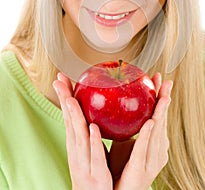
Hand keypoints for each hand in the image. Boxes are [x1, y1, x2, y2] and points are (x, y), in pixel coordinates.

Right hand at [53, 73, 112, 189]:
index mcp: (76, 143)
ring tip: (72, 99)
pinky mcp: (97, 174)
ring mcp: (84, 162)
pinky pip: (95, 156)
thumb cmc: (95, 172)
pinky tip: (93, 128)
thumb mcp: (92, 149)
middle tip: (59, 81)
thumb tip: (98, 109)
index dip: (64, 97)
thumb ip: (93, 130)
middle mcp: (76, 150)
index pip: (69, 116)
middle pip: (69, 122)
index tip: (60, 79)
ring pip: (78, 137)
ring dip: (74, 117)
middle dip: (64, 101)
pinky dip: (93, 142)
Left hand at [111, 73, 172, 189]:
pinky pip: (144, 149)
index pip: (158, 115)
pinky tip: (151, 121)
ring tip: (164, 96)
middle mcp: (157, 150)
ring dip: (161, 112)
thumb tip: (118, 103)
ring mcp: (151, 160)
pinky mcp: (141, 169)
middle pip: (162, 120)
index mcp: (153, 142)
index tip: (158, 79)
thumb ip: (125, 124)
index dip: (160, 97)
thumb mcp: (124, 141)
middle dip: (164, 100)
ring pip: (158, 132)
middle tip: (166, 82)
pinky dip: (148, 134)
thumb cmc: (122, 167)